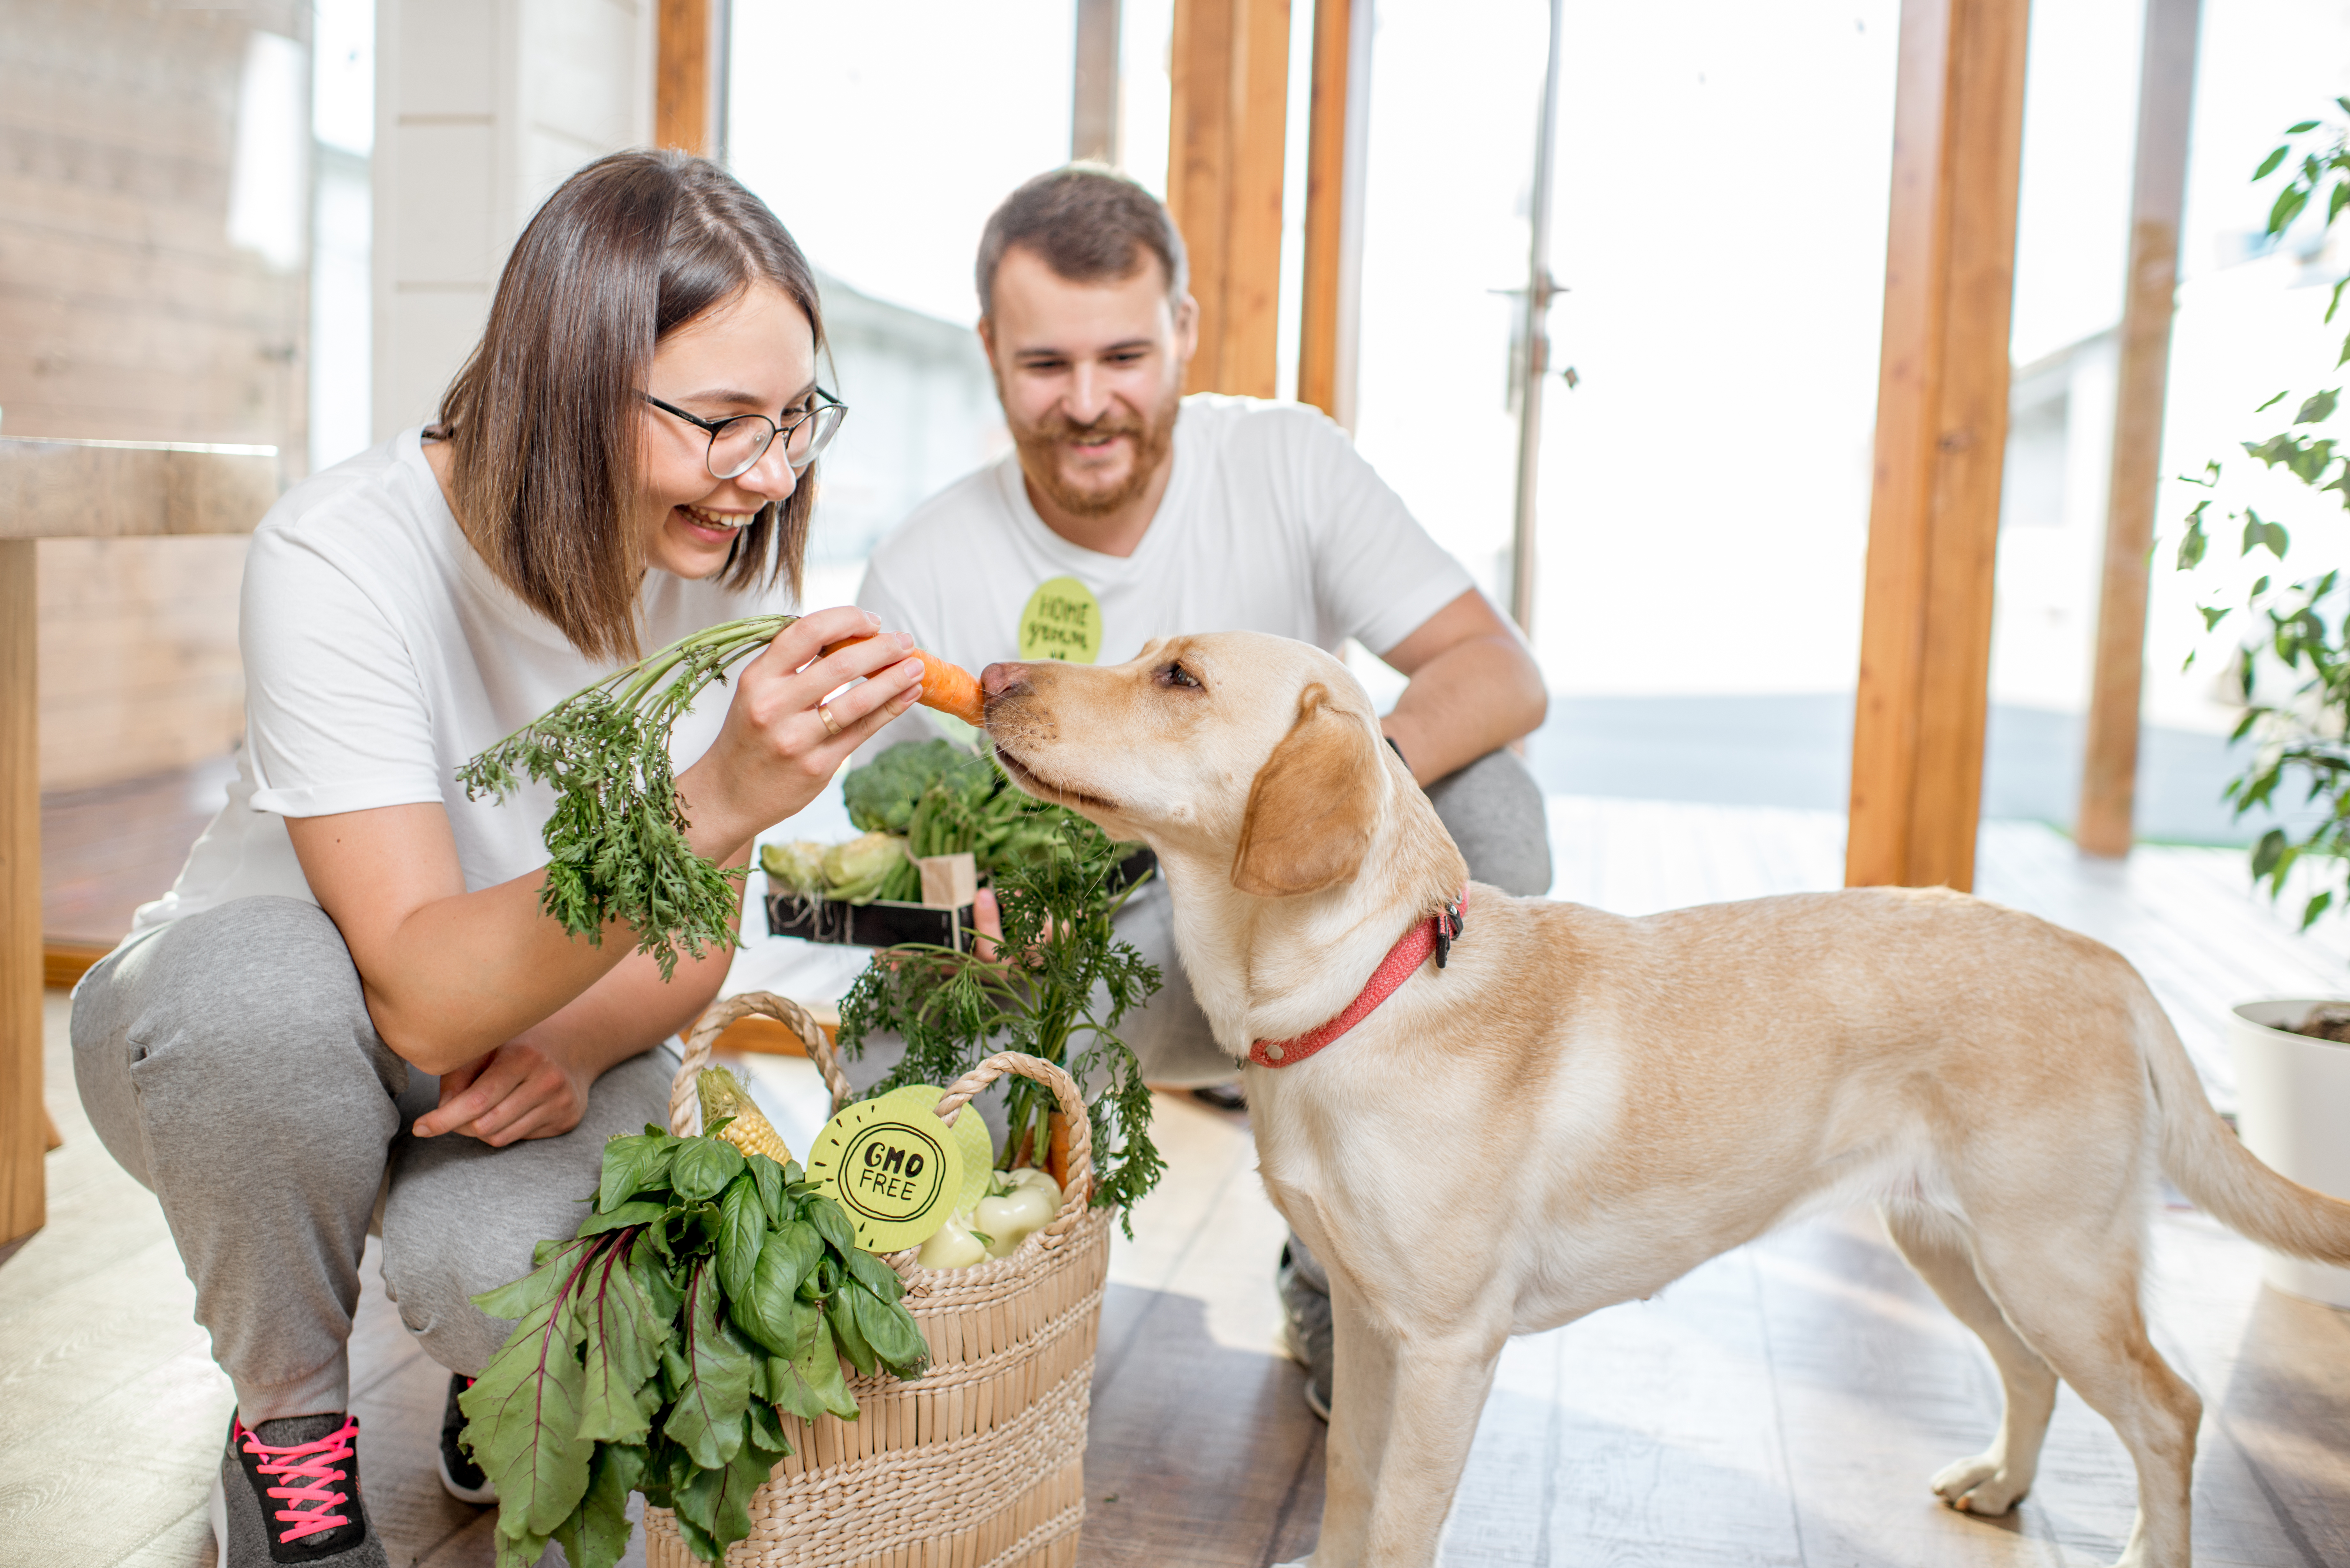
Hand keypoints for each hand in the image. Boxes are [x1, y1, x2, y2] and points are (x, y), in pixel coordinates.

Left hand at [412, 1040, 591, 1145]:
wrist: (573, 1046)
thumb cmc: (518, 1046)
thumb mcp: (486, 1047)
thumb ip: (458, 1075)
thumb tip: (442, 1110)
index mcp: (523, 1057)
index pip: (477, 1100)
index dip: (444, 1119)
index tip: (420, 1127)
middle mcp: (547, 1080)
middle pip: (485, 1124)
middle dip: (460, 1124)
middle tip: (453, 1113)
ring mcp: (560, 1102)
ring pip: (499, 1137)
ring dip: (480, 1130)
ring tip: (484, 1108)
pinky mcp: (567, 1119)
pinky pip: (518, 1139)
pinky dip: (504, 1130)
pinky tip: (511, 1109)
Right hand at [679, 605, 927, 855]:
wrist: (728, 794)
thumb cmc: (749, 734)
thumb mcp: (757, 691)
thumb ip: (794, 664)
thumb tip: (850, 634)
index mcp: (757, 678)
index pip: (807, 632)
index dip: (846, 619)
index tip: (871, 620)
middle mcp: (774, 706)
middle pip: (840, 664)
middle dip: (881, 647)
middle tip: (904, 640)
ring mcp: (796, 739)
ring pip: (858, 700)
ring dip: (894, 679)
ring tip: (917, 666)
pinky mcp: (817, 766)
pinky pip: (862, 731)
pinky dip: (890, 709)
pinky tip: (908, 695)